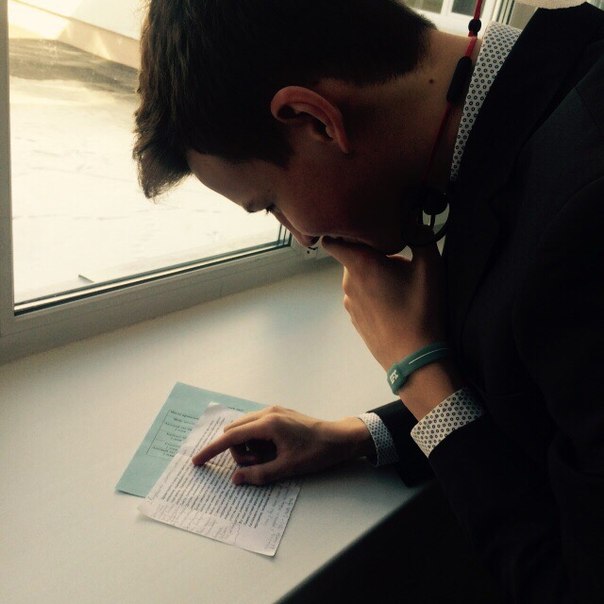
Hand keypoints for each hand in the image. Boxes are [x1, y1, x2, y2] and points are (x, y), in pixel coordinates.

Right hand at [191, 406, 372, 484]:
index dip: (212, 450)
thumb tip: (236, 479)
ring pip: (245, 429)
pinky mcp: (278, 414)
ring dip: (249, 447)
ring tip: (271, 458)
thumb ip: (259, 475)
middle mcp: (267, 412)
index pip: (230, 437)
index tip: (197, 461)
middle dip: (238, 452)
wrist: (339, 438)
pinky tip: (273, 450)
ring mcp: (273, 411)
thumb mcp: (287, 468)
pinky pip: (256, 427)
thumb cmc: (316, 452)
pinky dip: (257, 441)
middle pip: (235, 432)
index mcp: (267, 423)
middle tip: (259, 465)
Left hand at [322, 237, 444, 369]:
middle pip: (350, 257)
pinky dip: (371, 293)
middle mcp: (348, 282)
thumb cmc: (420, 310)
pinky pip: (360, 296)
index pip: (332, 240)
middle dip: (368, 253)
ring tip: (396, 282)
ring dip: (371, 274)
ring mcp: (350, 303)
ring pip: (356, 278)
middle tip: (394, 255)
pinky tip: (392, 302)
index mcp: (360, 264)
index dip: (342, 232)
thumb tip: (413, 218)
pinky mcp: (355, 319)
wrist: (414, 356)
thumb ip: (421, 235)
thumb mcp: (430, 267)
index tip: (360, 229)